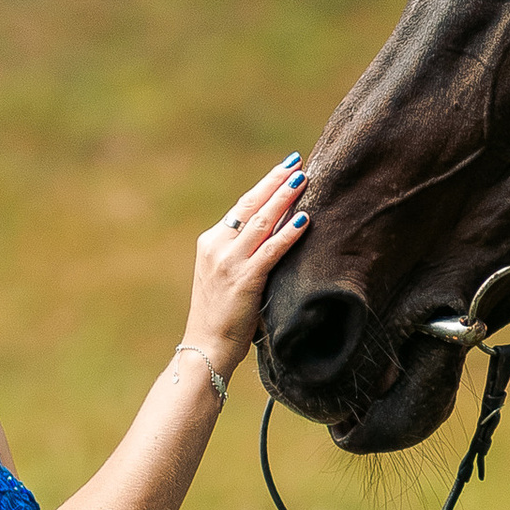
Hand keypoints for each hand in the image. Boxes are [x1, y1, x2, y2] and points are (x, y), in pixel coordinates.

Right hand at [184, 154, 310, 376]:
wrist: (205, 348)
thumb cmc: (221, 317)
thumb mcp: (226, 276)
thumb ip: (244, 254)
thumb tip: (277, 233)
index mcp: (210, 243)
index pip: (242, 207)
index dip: (264, 186)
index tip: (284, 169)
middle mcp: (217, 247)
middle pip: (251, 205)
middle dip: (276, 181)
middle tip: (297, 162)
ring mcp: (229, 262)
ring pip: (262, 221)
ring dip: (285, 198)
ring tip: (304, 179)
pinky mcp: (244, 280)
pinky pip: (271, 251)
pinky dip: (289, 233)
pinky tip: (304, 219)